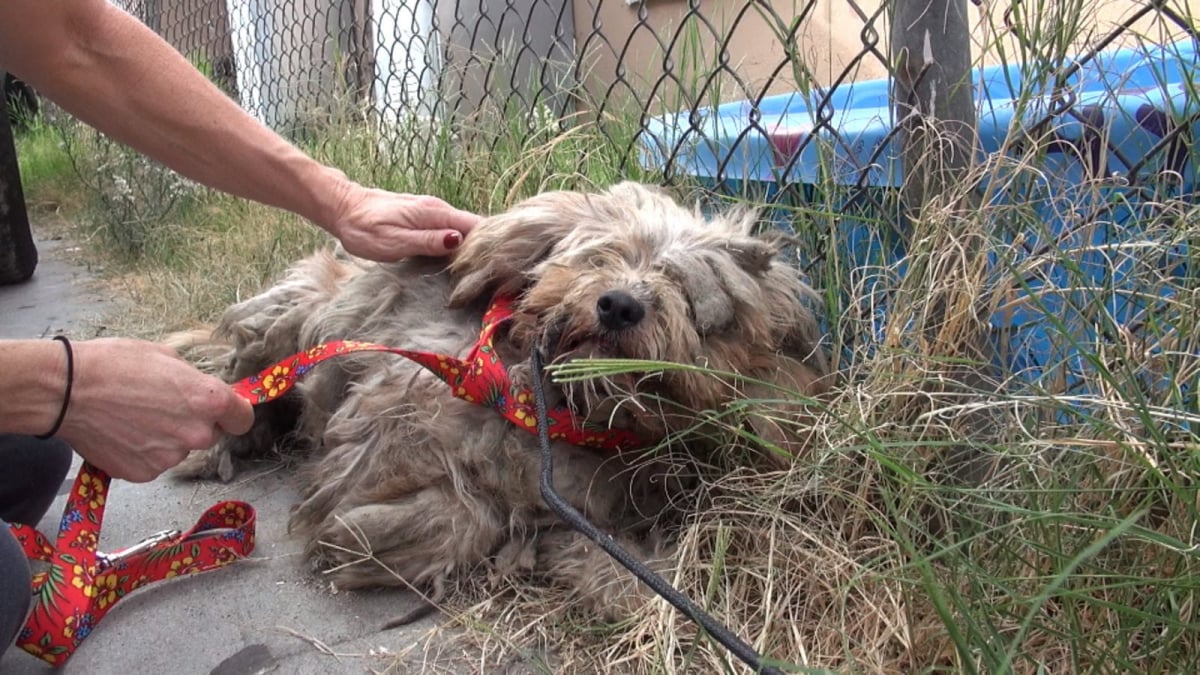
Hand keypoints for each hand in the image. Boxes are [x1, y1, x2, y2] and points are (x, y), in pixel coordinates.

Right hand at [57, 338, 253, 481]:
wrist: (67, 391)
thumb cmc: (114, 365)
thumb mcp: (167, 357)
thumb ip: (194, 380)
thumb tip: (203, 391)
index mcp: (209, 400)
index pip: (243, 418)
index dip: (234, 414)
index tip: (226, 413)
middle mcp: (195, 433)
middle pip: (208, 434)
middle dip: (191, 423)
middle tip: (161, 406)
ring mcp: (170, 457)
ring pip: (178, 449)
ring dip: (165, 438)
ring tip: (134, 417)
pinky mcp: (144, 473)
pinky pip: (153, 462)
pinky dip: (142, 452)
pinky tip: (123, 433)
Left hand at [329, 184, 480, 261]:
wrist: (344, 208)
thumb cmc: (364, 228)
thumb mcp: (394, 241)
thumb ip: (427, 241)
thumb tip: (457, 241)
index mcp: (434, 213)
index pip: (475, 225)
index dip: (485, 245)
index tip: (487, 267)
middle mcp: (438, 209)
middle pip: (473, 228)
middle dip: (481, 248)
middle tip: (481, 275)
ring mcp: (432, 211)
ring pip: (462, 230)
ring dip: (468, 248)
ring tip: (471, 272)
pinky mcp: (425, 217)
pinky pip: (450, 230)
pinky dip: (455, 245)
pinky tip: (453, 261)